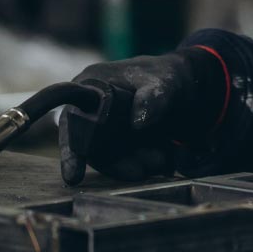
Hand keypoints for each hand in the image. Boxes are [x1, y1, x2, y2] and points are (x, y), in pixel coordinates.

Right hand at [58, 47, 225, 185]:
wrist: (183, 85)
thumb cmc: (164, 76)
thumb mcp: (164, 81)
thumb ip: (153, 97)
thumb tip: (137, 122)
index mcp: (90, 86)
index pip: (72, 120)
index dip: (69, 150)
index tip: (73, 176)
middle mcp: (90, 109)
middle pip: (90, 146)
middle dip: (113, 163)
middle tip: (140, 171)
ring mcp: (103, 128)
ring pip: (107, 156)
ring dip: (129, 166)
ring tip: (158, 164)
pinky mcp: (117, 141)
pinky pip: (121, 158)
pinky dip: (138, 164)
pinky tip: (160, 164)